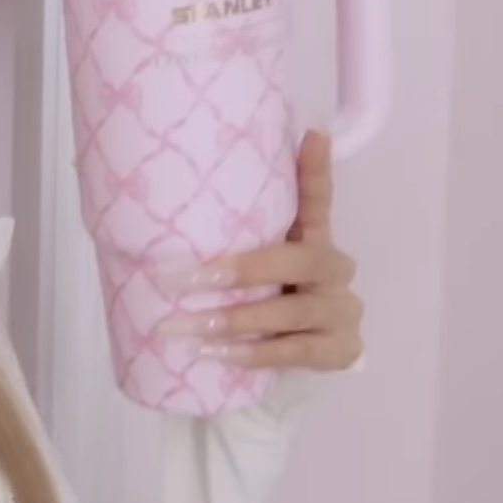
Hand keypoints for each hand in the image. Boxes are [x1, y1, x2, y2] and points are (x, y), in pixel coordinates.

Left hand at [174, 130, 364, 371]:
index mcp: (314, 239)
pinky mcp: (340, 351)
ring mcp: (342, 311)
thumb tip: (160, 210)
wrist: (292, 366)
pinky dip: (253, 353)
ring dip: (234, 319)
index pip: (318, 201)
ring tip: (184, 326)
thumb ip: (226, 241)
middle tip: (178, 279)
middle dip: (239, 271)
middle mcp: (335, 269)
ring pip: (293, 311)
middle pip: (300, 260)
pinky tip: (214, 353)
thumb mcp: (247, 270)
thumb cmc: (260, 305)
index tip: (312, 136)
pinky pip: (296, 350)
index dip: (316, 172)